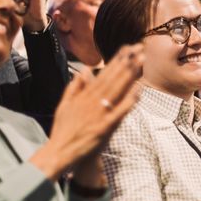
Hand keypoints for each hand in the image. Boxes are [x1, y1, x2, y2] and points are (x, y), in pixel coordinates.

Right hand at [31, 44, 143, 179]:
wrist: (59, 153)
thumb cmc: (63, 130)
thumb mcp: (64, 104)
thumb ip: (75, 87)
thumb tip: (84, 70)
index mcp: (84, 95)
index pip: (103, 74)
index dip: (116, 61)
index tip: (127, 49)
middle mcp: (92, 101)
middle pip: (112, 78)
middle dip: (127, 62)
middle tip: (139, 48)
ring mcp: (99, 113)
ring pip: (117, 89)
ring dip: (130, 74)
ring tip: (141, 60)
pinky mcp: (104, 127)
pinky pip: (120, 111)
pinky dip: (129, 100)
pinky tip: (139, 89)